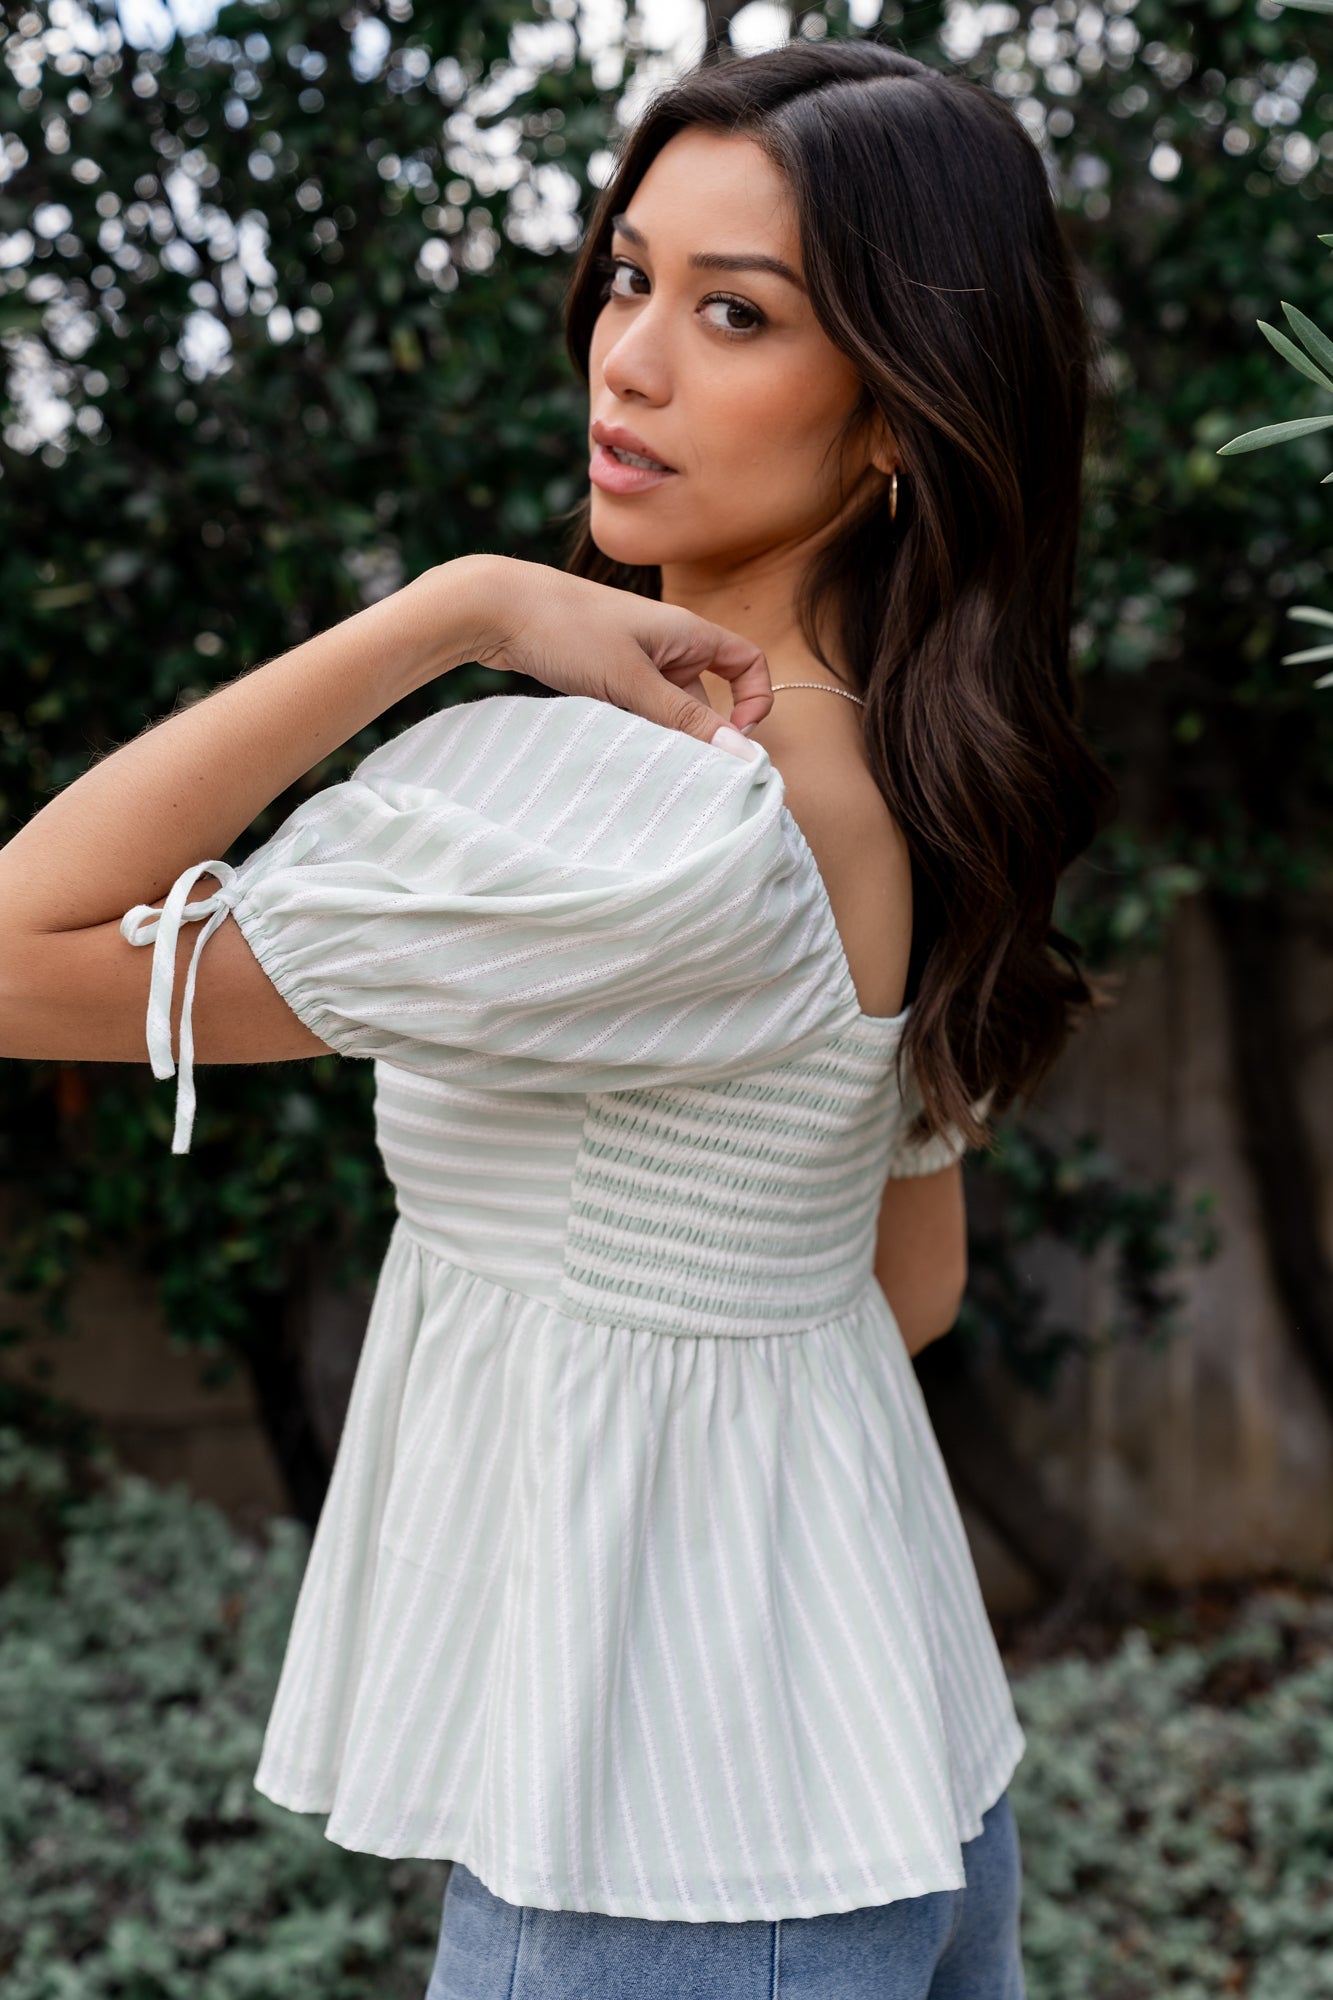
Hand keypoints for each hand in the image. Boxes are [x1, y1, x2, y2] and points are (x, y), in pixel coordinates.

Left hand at [444, 555, 771, 744]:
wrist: (495, 608)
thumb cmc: (567, 629)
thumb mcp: (631, 680)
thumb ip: (684, 718)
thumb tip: (738, 752)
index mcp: (686, 632)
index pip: (747, 662)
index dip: (754, 699)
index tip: (735, 737)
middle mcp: (666, 644)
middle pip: (704, 698)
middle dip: (698, 734)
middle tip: (683, 772)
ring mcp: (633, 660)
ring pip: (665, 710)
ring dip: (660, 737)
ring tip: (641, 760)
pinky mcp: (603, 675)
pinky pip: (634, 711)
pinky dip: (632, 731)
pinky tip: (614, 748)